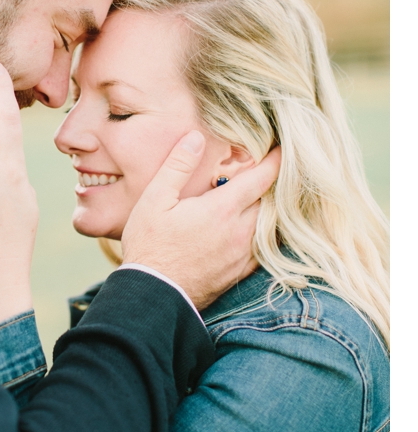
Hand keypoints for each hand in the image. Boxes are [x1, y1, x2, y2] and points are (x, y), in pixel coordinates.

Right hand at [122, 133, 280, 309]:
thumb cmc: (150, 245)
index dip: (274, 160)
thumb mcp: (154, 200)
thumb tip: (195, 138)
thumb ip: (177, 166)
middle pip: (269, 200)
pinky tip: (249, 229)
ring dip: (265, 208)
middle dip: (270, 184)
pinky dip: (261, 233)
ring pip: (268, 224)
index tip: (281, 148)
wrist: (154, 293)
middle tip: (264, 171)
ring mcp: (243, 254)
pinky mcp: (240, 271)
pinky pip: (262, 247)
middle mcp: (240, 230)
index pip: (261, 178)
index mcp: (222, 209)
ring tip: (257, 198)